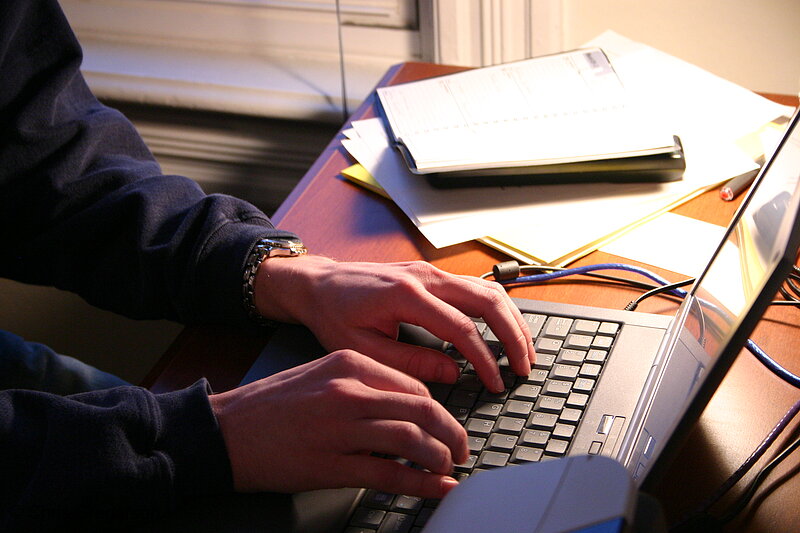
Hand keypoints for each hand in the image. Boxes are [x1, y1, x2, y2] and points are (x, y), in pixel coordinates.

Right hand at [209, 350, 467, 497]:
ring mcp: (341, 429)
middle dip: (451, 433)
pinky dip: (421, 483)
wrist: (224, 431)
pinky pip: (390, 475)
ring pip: (412, 441)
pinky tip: (435, 488)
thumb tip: (407, 409)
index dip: (439, 410)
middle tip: (459, 449)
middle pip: (422, 410)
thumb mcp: (321, 375)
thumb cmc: (271, 405)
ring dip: (440, 458)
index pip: (413, 386)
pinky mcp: (331, 465)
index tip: (446, 425)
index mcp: (349, 363)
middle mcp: (349, 391)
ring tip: (447, 469)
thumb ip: (365, 386)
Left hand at [254, 255, 534, 391]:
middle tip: (524, 368)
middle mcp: (425, 276)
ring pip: (488, 290)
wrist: (319, 283)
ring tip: (524, 352)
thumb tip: (452, 372)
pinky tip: (503, 330)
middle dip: (513, 336)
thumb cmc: (333, 315)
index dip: (484, 360)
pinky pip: (475, 288)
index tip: (495, 383)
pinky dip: (496, 310)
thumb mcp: (362, 349)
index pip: (461, 328)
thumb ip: (410, 362)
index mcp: (406, 295)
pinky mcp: (432, 273)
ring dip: (511, 321)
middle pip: (487, 301)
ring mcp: (431, 270)